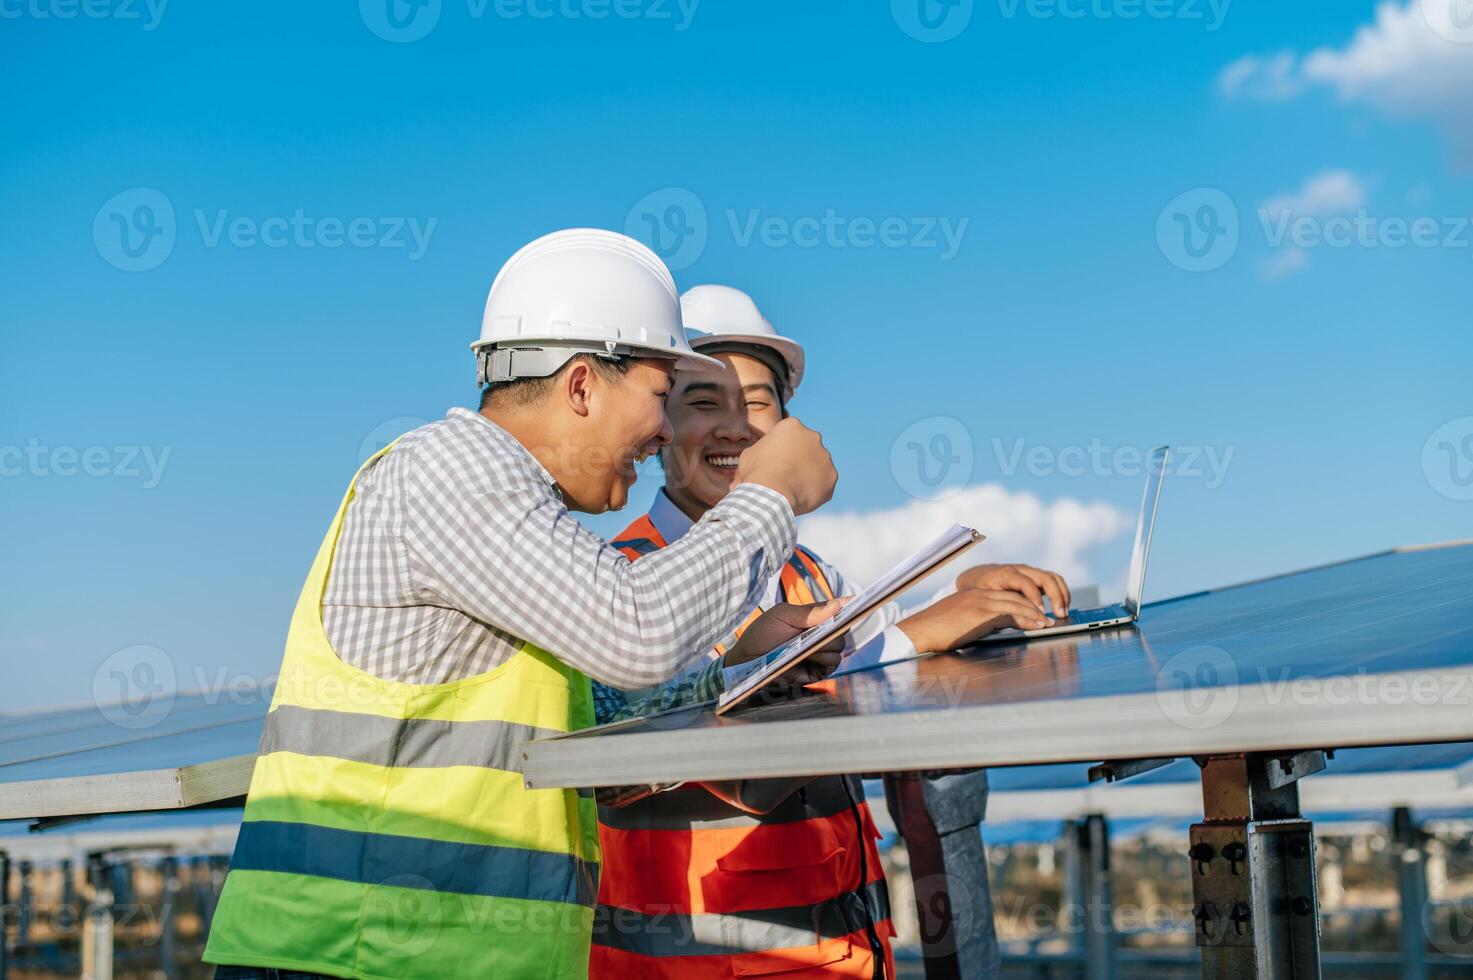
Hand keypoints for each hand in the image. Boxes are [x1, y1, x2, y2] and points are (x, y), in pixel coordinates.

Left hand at [721, 598, 848, 688]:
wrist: (747, 661)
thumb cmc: (762, 634)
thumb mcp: (782, 615)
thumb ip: (810, 611)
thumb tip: (838, 604)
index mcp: (814, 618)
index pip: (838, 610)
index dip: (850, 606)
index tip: (858, 602)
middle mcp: (820, 635)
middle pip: (842, 630)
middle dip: (832, 630)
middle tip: (815, 631)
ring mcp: (820, 654)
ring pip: (839, 648)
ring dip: (825, 646)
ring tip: (806, 646)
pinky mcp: (818, 671)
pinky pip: (833, 664)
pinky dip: (823, 659)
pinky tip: (808, 656)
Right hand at [736, 417, 836, 515]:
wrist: (772, 492)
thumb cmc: (757, 471)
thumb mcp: (750, 454)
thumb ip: (761, 451)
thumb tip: (759, 460)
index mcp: (792, 426)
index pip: (789, 434)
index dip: (781, 448)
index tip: (774, 461)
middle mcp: (813, 436)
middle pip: (807, 447)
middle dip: (799, 458)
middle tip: (786, 475)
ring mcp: (825, 456)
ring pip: (818, 465)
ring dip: (809, 474)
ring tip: (792, 488)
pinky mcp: (832, 476)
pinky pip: (824, 483)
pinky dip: (815, 489)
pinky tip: (801, 496)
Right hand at [896, 589, 1053, 653]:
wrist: (918, 631)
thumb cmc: (935, 632)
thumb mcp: (959, 622)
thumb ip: (977, 622)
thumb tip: (993, 630)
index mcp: (973, 595)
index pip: (1005, 596)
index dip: (1024, 605)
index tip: (1037, 615)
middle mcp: (978, 595)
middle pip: (1014, 597)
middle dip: (1034, 608)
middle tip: (1049, 619)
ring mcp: (979, 603)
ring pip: (1015, 604)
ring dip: (1035, 614)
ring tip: (1048, 623)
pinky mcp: (979, 614)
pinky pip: (1009, 613)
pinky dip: (1026, 619)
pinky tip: (1036, 626)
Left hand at [955, 563, 1070, 614]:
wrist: (975, 578)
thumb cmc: (978, 590)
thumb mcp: (986, 599)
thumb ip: (1003, 608)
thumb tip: (1022, 621)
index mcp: (1006, 573)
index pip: (1026, 583)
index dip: (1035, 597)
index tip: (1041, 612)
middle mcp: (1021, 570)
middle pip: (1045, 577)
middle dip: (1055, 596)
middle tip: (1060, 614)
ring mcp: (1030, 573)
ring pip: (1053, 578)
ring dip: (1062, 594)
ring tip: (1063, 612)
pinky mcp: (1035, 579)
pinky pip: (1053, 581)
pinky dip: (1061, 593)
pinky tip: (1061, 607)